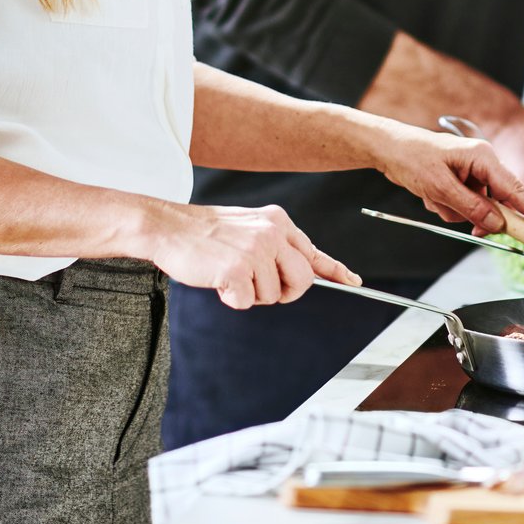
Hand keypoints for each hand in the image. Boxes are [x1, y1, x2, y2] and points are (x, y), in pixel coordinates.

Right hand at [145, 203, 360, 309]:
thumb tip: (309, 269)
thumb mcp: (250, 228)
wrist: (169, 227)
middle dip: (283, 293)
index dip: (334, 270)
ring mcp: (256, 250)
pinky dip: (230, 298)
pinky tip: (218, 280)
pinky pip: (245, 302)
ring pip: (271, 296)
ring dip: (249, 294)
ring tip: (227, 272)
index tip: (354, 281)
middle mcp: (272, 232)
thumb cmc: (207, 234)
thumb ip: (278, 246)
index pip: (313, 251)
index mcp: (278, 221)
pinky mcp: (237, 269)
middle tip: (256, 286)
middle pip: (302, 281)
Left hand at [375, 126, 523, 236]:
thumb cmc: (412, 158)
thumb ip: (472, 207)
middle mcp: (483, 164)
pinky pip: (463, 205)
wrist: (388, 149)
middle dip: (480, 215)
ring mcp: (472, 173)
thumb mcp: (441, 187)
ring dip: (455, 210)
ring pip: (478, 207)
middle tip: (473, 228)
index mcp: (484, 157)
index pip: (514, 189)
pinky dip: (447, 207)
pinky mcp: (461, 182)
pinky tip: (430, 196)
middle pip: (499, 201)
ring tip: (433, 196)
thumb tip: (497, 224)